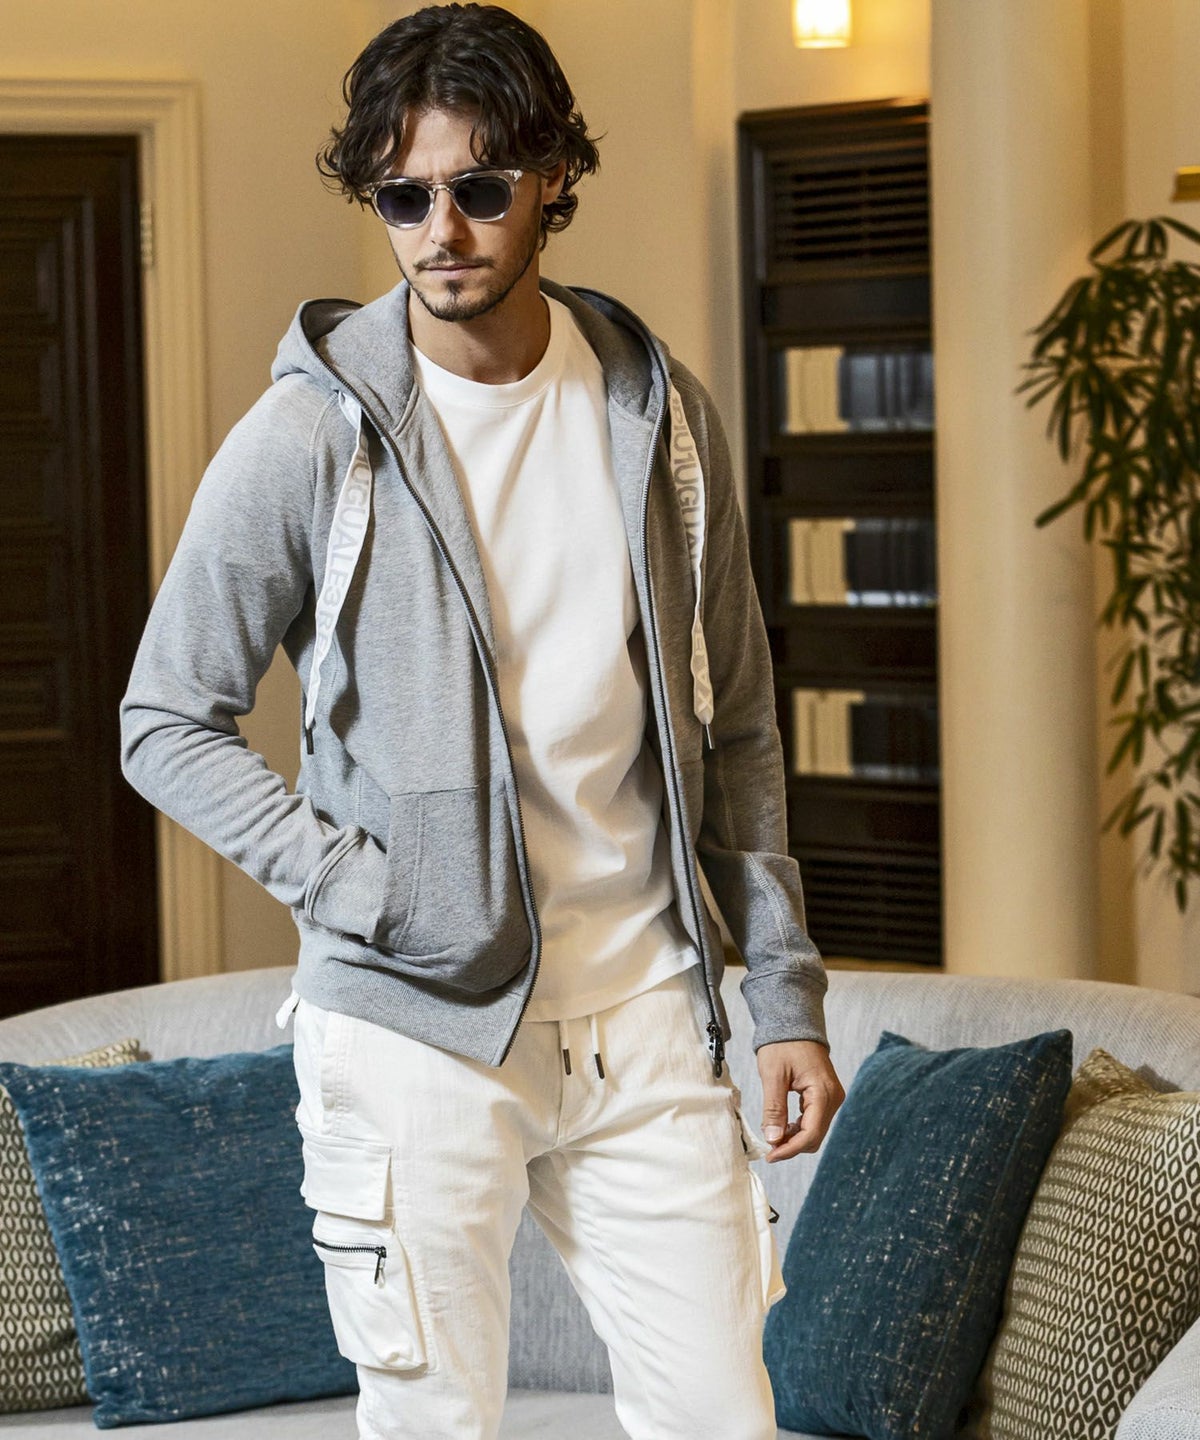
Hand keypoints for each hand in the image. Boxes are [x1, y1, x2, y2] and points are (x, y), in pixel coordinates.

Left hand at [756, 1039, 843, 1162]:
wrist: (794, 1024)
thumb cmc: (783, 1044)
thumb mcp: (773, 1075)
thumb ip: (774, 1108)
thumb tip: (774, 1139)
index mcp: (823, 1092)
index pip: (810, 1133)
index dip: (789, 1149)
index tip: (770, 1155)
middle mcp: (833, 1097)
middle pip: (815, 1136)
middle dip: (792, 1146)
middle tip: (768, 1148)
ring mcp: (831, 1097)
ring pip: (815, 1131)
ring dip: (795, 1139)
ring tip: (773, 1136)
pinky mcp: (826, 1096)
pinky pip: (815, 1120)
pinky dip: (799, 1128)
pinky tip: (783, 1127)